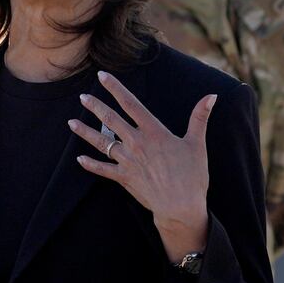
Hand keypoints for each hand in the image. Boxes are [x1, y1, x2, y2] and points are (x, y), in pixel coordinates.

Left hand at [70, 71, 212, 261]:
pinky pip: (104, 169)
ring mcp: (128, 161)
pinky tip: (80, 159)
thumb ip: (199, 118)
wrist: (180, 207)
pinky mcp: (125, 178)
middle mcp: (137, 143)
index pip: (131, 104)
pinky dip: (91, 165)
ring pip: (102, 143)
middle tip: (82, 97)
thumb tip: (211, 96)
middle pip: (111, 121)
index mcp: (154, 132)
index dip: (116, 88)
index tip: (102, 76)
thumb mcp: (197, 144)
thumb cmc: (192, 176)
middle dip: (95, 107)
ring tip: (72, 123)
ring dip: (85, 132)